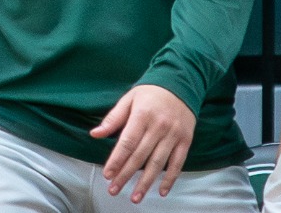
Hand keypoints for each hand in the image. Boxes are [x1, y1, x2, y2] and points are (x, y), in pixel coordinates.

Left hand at [90, 84, 194, 201]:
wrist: (180, 82)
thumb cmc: (150, 92)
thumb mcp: (129, 99)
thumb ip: (113, 118)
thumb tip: (95, 134)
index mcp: (142, 115)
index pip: (127, 142)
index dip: (117, 160)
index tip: (108, 175)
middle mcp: (158, 126)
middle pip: (140, 156)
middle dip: (126, 175)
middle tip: (115, 190)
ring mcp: (173, 134)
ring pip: (158, 163)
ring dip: (146, 182)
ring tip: (135, 197)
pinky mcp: (185, 140)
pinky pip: (177, 163)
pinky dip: (170, 178)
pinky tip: (161, 191)